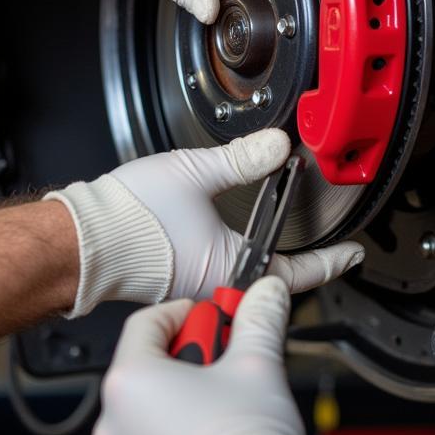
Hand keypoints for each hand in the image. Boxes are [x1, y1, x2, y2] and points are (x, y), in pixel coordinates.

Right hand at [45, 130, 364, 316]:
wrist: (80, 240)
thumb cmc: (130, 220)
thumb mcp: (197, 174)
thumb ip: (243, 158)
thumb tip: (276, 145)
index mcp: (231, 268)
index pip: (299, 272)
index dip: (332, 262)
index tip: (354, 255)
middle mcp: (216, 287)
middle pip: (274, 284)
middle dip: (301, 269)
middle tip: (327, 251)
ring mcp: (196, 289)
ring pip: (245, 281)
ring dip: (266, 265)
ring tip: (284, 247)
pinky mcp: (176, 283)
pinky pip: (220, 277)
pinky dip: (236, 262)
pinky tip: (232, 243)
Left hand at [93, 276, 345, 434]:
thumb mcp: (257, 364)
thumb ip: (257, 319)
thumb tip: (265, 293)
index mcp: (131, 380)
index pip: (146, 322)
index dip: (183, 313)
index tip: (209, 319)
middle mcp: (112, 423)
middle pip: (145, 370)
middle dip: (184, 361)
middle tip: (222, 364)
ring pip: (144, 416)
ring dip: (175, 407)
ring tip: (216, 411)